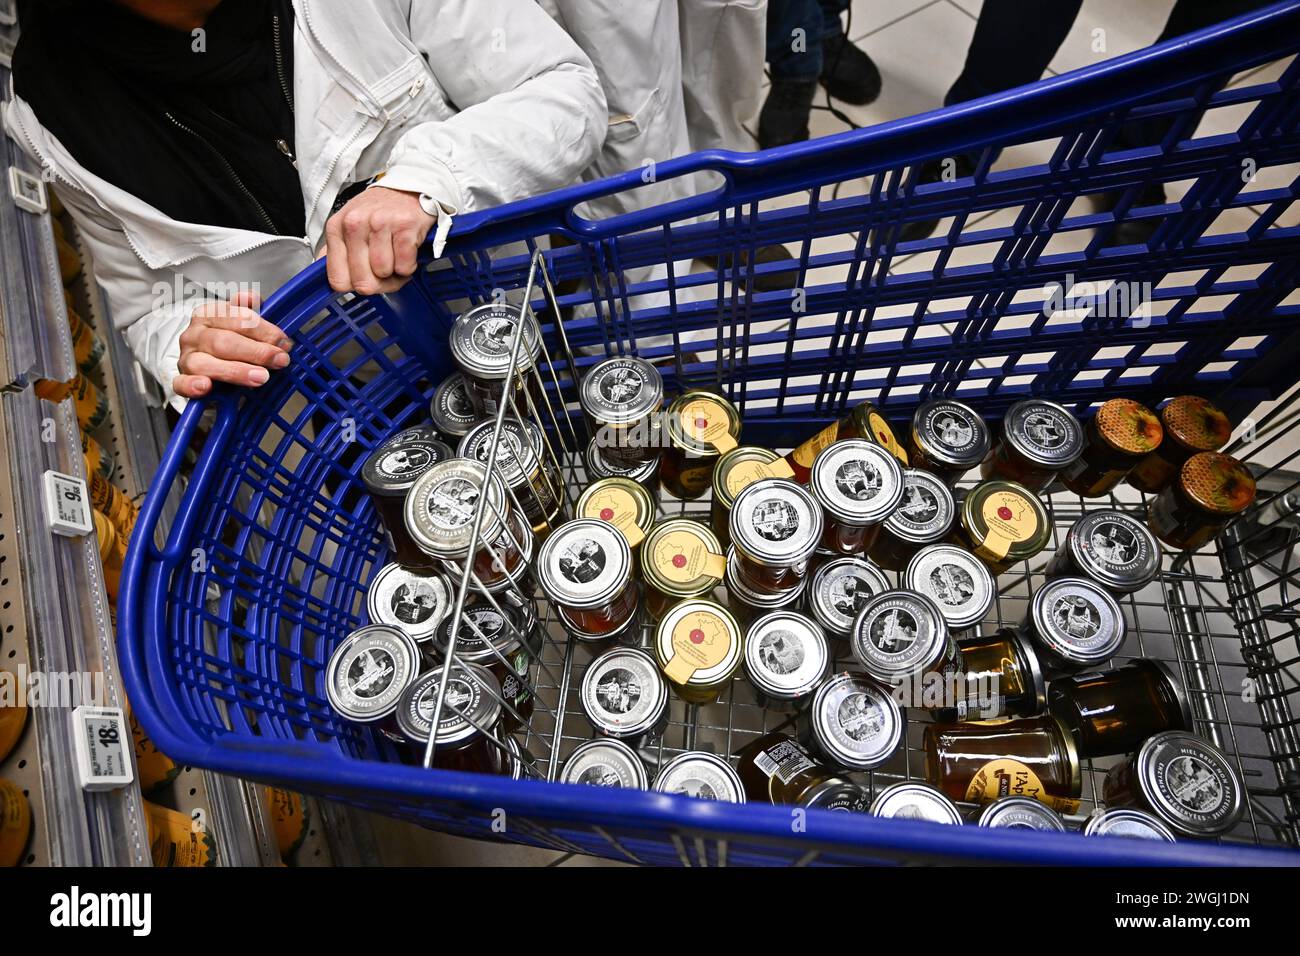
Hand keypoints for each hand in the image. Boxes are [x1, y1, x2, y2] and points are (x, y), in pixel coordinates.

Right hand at [173, 290, 291, 398]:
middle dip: (256, 352)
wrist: (207, 367)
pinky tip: (206, 386)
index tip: (282, 342)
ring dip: (235, 371)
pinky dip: (192, 385)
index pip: (235, 317)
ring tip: (260, 377)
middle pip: (223, 341)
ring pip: (205, 363)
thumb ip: (248, 310)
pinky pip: (182, 383)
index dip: (262, 330)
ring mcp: (186, 358)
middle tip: (279, 360)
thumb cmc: (228, 343)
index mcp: (208, 315)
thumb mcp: (240, 322)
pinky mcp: (182, 380)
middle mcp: (194, 335)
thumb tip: (252, 298)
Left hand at [323, 186, 435, 294]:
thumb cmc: (380, 211)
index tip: (365, 276)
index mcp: (336, 228)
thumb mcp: (349, 226)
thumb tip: (328, 276)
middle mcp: (354, 224)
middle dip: (378, 282)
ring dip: (395, 271)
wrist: (410, 189)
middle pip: (363, 282)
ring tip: (396, 255)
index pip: (338, 280)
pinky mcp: (404, 226)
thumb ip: (336, 251)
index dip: (355, 285)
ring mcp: (379, 224)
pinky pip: (404, 266)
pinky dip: (409, 265)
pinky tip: (406, 250)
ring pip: (384, 273)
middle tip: (385, 268)